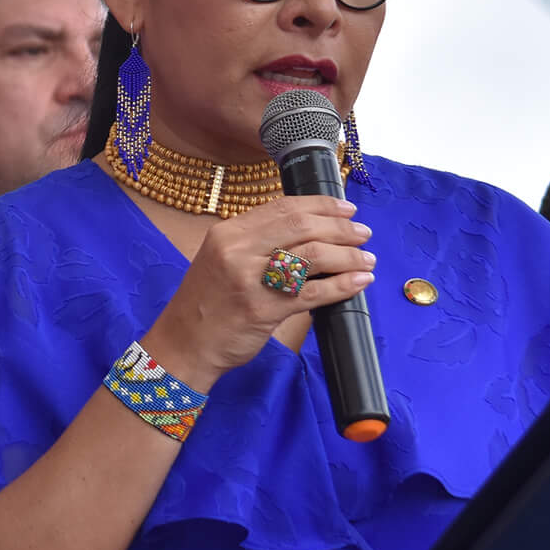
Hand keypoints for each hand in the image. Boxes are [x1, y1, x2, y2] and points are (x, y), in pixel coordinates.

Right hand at [142, 195, 374, 386]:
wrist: (184, 344)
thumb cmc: (207, 304)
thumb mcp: (222, 259)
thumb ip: (257, 242)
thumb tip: (309, 231)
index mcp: (228, 232)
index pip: (283, 207)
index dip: (321, 205)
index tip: (346, 209)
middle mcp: (238, 250)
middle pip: (303, 226)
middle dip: (341, 228)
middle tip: (363, 233)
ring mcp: (251, 280)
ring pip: (313, 255)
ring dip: (347, 255)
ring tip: (366, 258)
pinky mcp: (264, 310)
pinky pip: (313, 292)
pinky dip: (342, 285)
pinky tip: (359, 282)